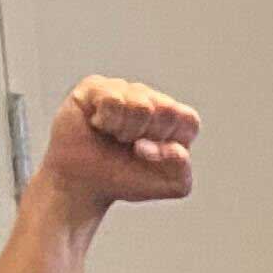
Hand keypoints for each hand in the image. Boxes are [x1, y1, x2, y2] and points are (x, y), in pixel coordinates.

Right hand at [40, 77, 198, 210]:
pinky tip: (99, 125)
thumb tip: (175, 148)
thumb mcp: (168, 186)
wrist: (84, 182)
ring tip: (114, 136)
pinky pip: (113, 99)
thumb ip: (183, 169)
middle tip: (131, 145)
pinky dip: (107, 121)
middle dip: (148, 136)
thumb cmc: (127, 178)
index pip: (188, 118)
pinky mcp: (95, 86)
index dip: (169, 140)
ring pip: (140, 104)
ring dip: (125, 131)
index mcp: (174, 119)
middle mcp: (151, 99)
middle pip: (166, 109)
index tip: (153, 154)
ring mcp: (124, 89)